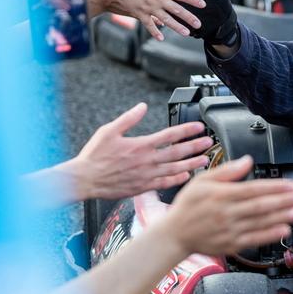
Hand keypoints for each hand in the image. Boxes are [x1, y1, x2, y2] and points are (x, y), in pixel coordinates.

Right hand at [66, 102, 213, 198]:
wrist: (83, 180)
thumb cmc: (94, 156)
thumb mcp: (109, 130)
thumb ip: (128, 118)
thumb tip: (142, 106)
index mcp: (140, 145)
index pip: (169, 135)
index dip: (187, 130)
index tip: (199, 127)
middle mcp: (146, 161)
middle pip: (177, 152)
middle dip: (195, 146)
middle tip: (209, 142)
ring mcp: (145, 175)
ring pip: (174, 169)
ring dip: (192, 163)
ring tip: (205, 159)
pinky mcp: (142, 187)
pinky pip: (164, 183)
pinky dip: (176, 180)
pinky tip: (186, 176)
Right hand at [104, 0, 205, 39]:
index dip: (193, 0)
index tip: (203, 5)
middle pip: (177, 10)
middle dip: (189, 18)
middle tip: (199, 25)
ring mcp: (148, 7)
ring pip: (166, 19)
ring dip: (177, 27)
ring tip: (187, 33)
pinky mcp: (138, 12)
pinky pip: (148, 24)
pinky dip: (154, 32)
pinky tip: (161, 38)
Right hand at [159, 157, 292, 257]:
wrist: (173, 235)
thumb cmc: (188, 206)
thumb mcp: (202, 181)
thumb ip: (227, 171)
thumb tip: (248, 160)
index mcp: (221, 195)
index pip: (253, 189)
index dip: (274, 187)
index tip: (291, 185)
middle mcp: (226, 213)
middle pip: (260, 206)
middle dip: (284, 201)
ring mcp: (229, 230)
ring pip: (260, 223)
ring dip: (281, 217)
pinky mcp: (231, 244)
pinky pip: (254, 239)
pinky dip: (269, 235)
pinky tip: (283, 230)